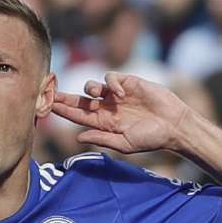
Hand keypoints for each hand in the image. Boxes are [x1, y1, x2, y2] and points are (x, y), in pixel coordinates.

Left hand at [50, 73, 191, 152]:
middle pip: (80, 100)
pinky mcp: (129, 83)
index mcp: (104, 123)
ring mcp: (117, 95)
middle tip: (50, 92)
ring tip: (94, 94)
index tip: (47, 107)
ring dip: (89, 88)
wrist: (174, 126)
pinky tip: (118, 93)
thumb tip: (78, 137)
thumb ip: (102, 139)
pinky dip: (112, 83)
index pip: (78, 116)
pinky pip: (112, 78)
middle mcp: (107, 108)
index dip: (63, 111)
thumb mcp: (125, 144)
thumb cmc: (152, 138)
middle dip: (65, 97)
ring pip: (93, 87)